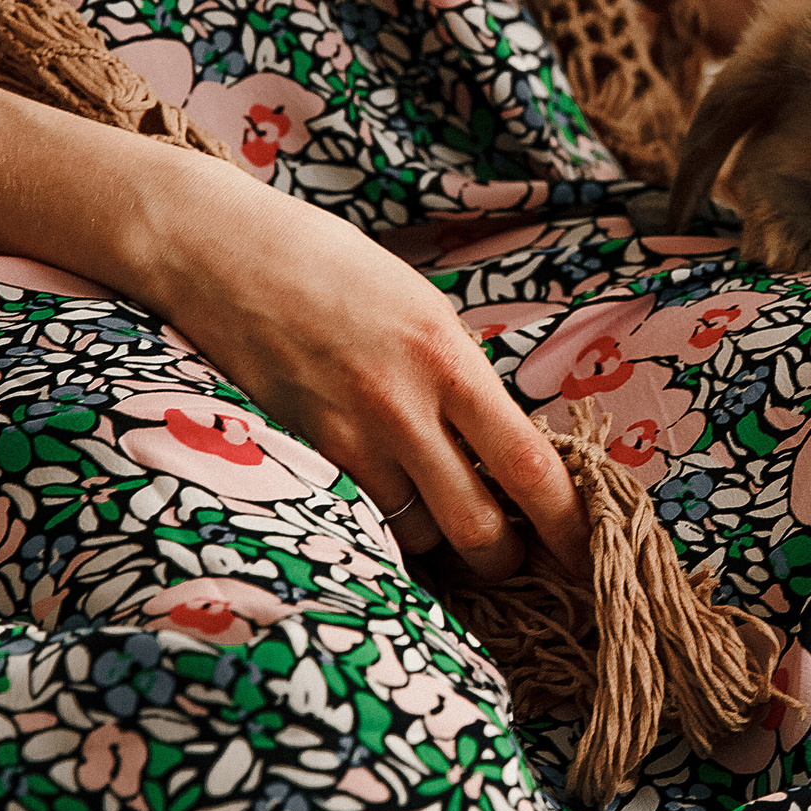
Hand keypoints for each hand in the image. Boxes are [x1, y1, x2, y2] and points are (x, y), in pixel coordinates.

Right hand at [114, 153, 587, 584]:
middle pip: (477, 527)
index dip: (567, 524)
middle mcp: (403, 405)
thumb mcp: (421, 307)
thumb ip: (461, 376)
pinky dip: (385, 523)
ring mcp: (346, 436)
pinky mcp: (299, 455)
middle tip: (516, 554)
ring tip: (438, 506)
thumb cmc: (329, 266)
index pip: (528, 465)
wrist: (222, 252)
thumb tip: (501, 440)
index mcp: (448, 358)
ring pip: (417, 534)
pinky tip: (387, 497)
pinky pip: (361, 518)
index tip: (588, 553)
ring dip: (440, 537)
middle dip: (506, 558)